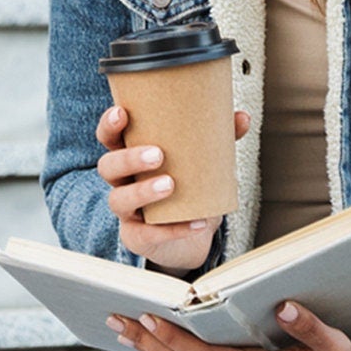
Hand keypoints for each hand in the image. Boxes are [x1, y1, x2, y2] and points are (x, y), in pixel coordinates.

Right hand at [96, 105, 250, 274]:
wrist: (188, 236)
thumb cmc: (187, 188)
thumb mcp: (199, 162)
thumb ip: (217, 138)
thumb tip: (242, 118)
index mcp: (130, 156)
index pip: (109, 137)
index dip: (110, 125)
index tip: (122, 113)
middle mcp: (122, 182)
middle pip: (108, 166)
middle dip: (129, 158)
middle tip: (158, 154)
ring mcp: (127, 211)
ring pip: (119, 200)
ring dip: (143, 191)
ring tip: (170, 185)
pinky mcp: (138, 237)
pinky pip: (147, 234)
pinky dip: (173, 229)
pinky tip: (196, 222)